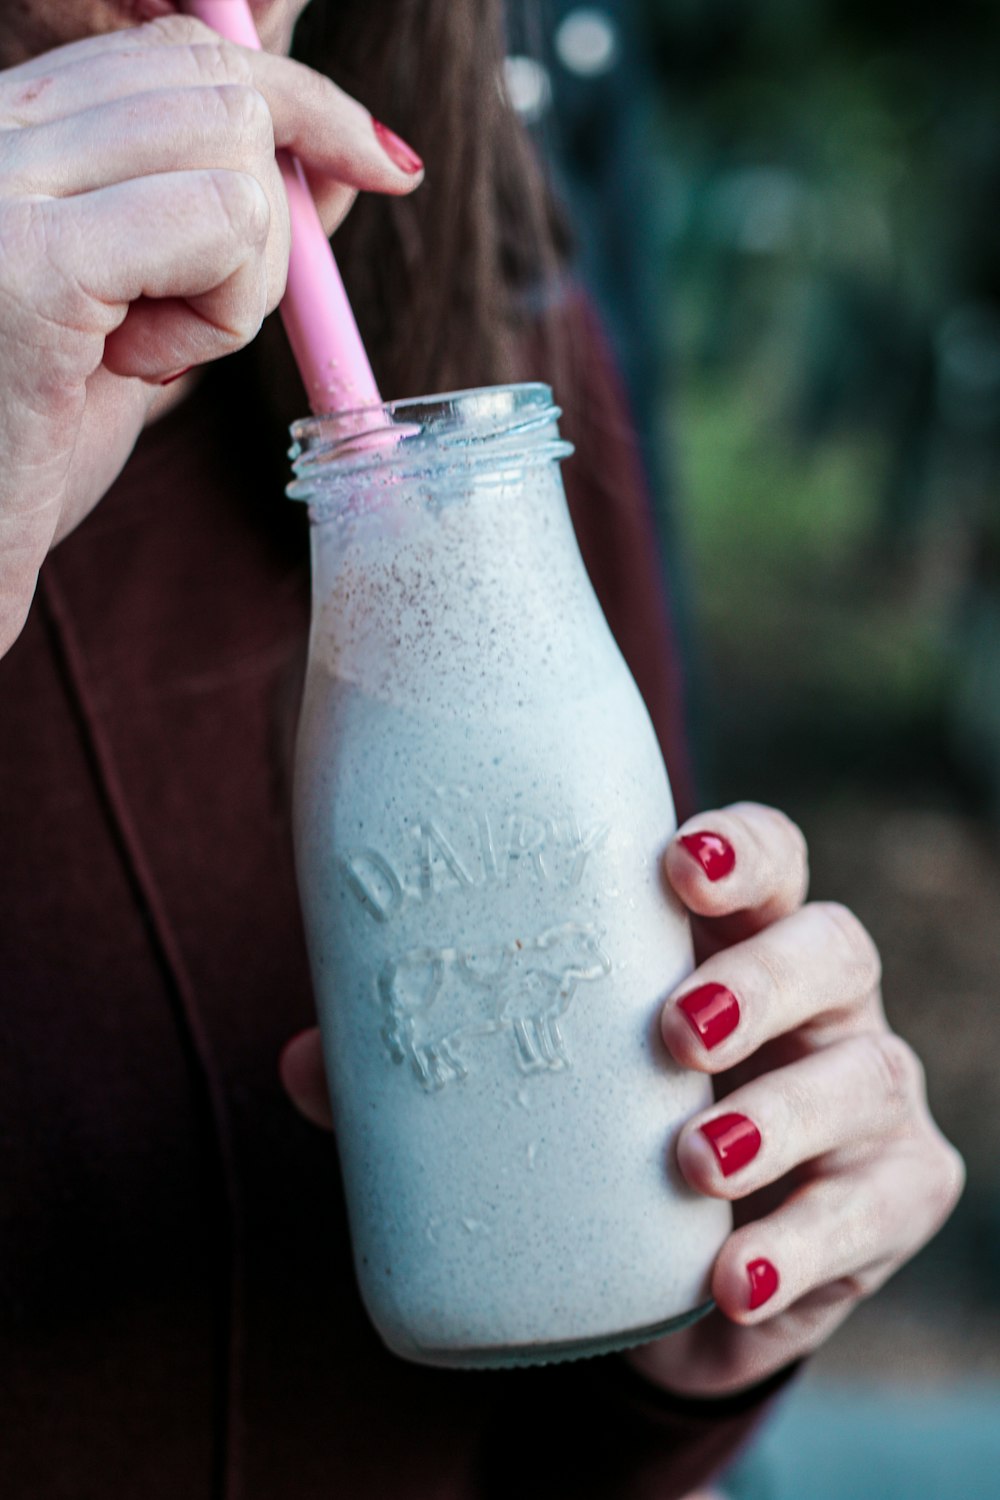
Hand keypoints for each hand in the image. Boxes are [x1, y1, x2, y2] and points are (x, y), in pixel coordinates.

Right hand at [0, 14, 422, 651]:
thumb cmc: (19, 454)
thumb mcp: (133, 318)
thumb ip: (213, 235)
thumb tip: (339, 166)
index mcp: (0, 132)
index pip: (176, 51)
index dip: (295, 97)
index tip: (378, 159)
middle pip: (218, 84)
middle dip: (272, 213)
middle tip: (207, 321)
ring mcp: (0, 184)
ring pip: (231, 144)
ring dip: (238, 277)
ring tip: (140, 353)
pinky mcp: (34, 260)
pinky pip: (222, 224)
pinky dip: (220, 314)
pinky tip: (135, 365)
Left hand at [279, 802, 964, 1398]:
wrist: (674, 1272)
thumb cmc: (607, 1131)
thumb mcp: (537, 1085)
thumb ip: (434, 1066)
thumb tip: (307, 1060)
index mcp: (733, 941)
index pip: (768, 860)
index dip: (738, 850)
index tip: (674, 865)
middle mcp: (819, 1001)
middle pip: (831, 947)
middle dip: (760, 980)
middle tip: (673, 1030)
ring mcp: (867, 1093)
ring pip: (861, 1075)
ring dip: (780, 1115)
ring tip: (694, 1162)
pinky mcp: (892, 1192)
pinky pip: (869, 1211)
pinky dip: (804, 1246)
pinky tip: (734, 1276)